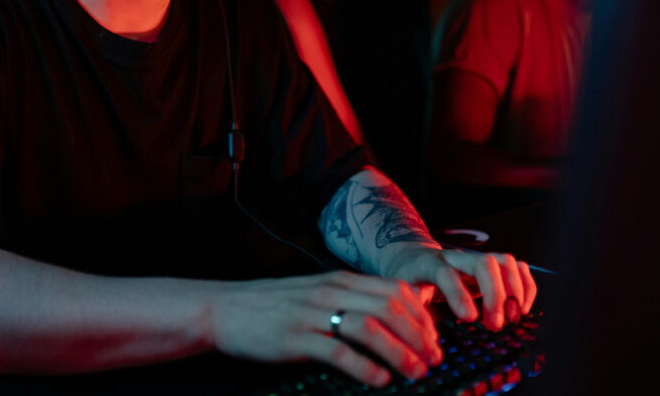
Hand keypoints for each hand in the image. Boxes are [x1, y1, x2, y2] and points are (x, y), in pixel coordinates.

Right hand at [209, 271, 443, 386]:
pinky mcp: (295, 338)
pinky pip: (338, 351)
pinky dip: (364, 366)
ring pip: (369, 327)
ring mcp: (312, 314)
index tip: (434, 339)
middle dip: (418, 335)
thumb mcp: (318, 293)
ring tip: (413, 372)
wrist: (225, 308)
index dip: (421, 316)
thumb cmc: (275, 306)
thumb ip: (351, 299)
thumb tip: (392, 317)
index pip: (394, 290)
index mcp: (339, 280)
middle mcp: (330, 292)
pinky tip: (379, 379)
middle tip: (432, 360)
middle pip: (389, 306)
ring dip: (399, 352)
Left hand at [381, 246, 537, 331]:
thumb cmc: (408, 278)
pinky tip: (522, 308)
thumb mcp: (401, 293)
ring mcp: (475, 259)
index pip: (446, 273)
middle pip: (484, 262)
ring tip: (513, 317)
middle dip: (496, 295)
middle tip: (496, 325)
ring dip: (515, 290)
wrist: (412, 256)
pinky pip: (516, 267)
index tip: (470, 319)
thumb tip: (428, 340)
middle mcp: (456, 258)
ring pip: (504, 261)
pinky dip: (525, 286)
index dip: (459, 295)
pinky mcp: (490, 265)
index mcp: (429, 264)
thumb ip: (412, 313)